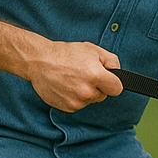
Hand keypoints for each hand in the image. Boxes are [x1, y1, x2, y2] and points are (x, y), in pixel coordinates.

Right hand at [0, 12, 123, 112]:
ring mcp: (77, 101)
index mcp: (96, 76)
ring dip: (86, 92)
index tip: (107, 79)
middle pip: (103, 95)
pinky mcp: (68, 107)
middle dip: (98, 86)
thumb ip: (111, 61)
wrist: (39, 61)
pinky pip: (79, 104)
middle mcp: (87, 91)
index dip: (113, 82)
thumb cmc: (65, 54)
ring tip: (73, 79)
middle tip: (84, 74)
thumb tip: (118, 72)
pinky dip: (75, 97)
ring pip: (90, 100)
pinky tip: (66, 86)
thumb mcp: (92, 50)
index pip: (117, 88)